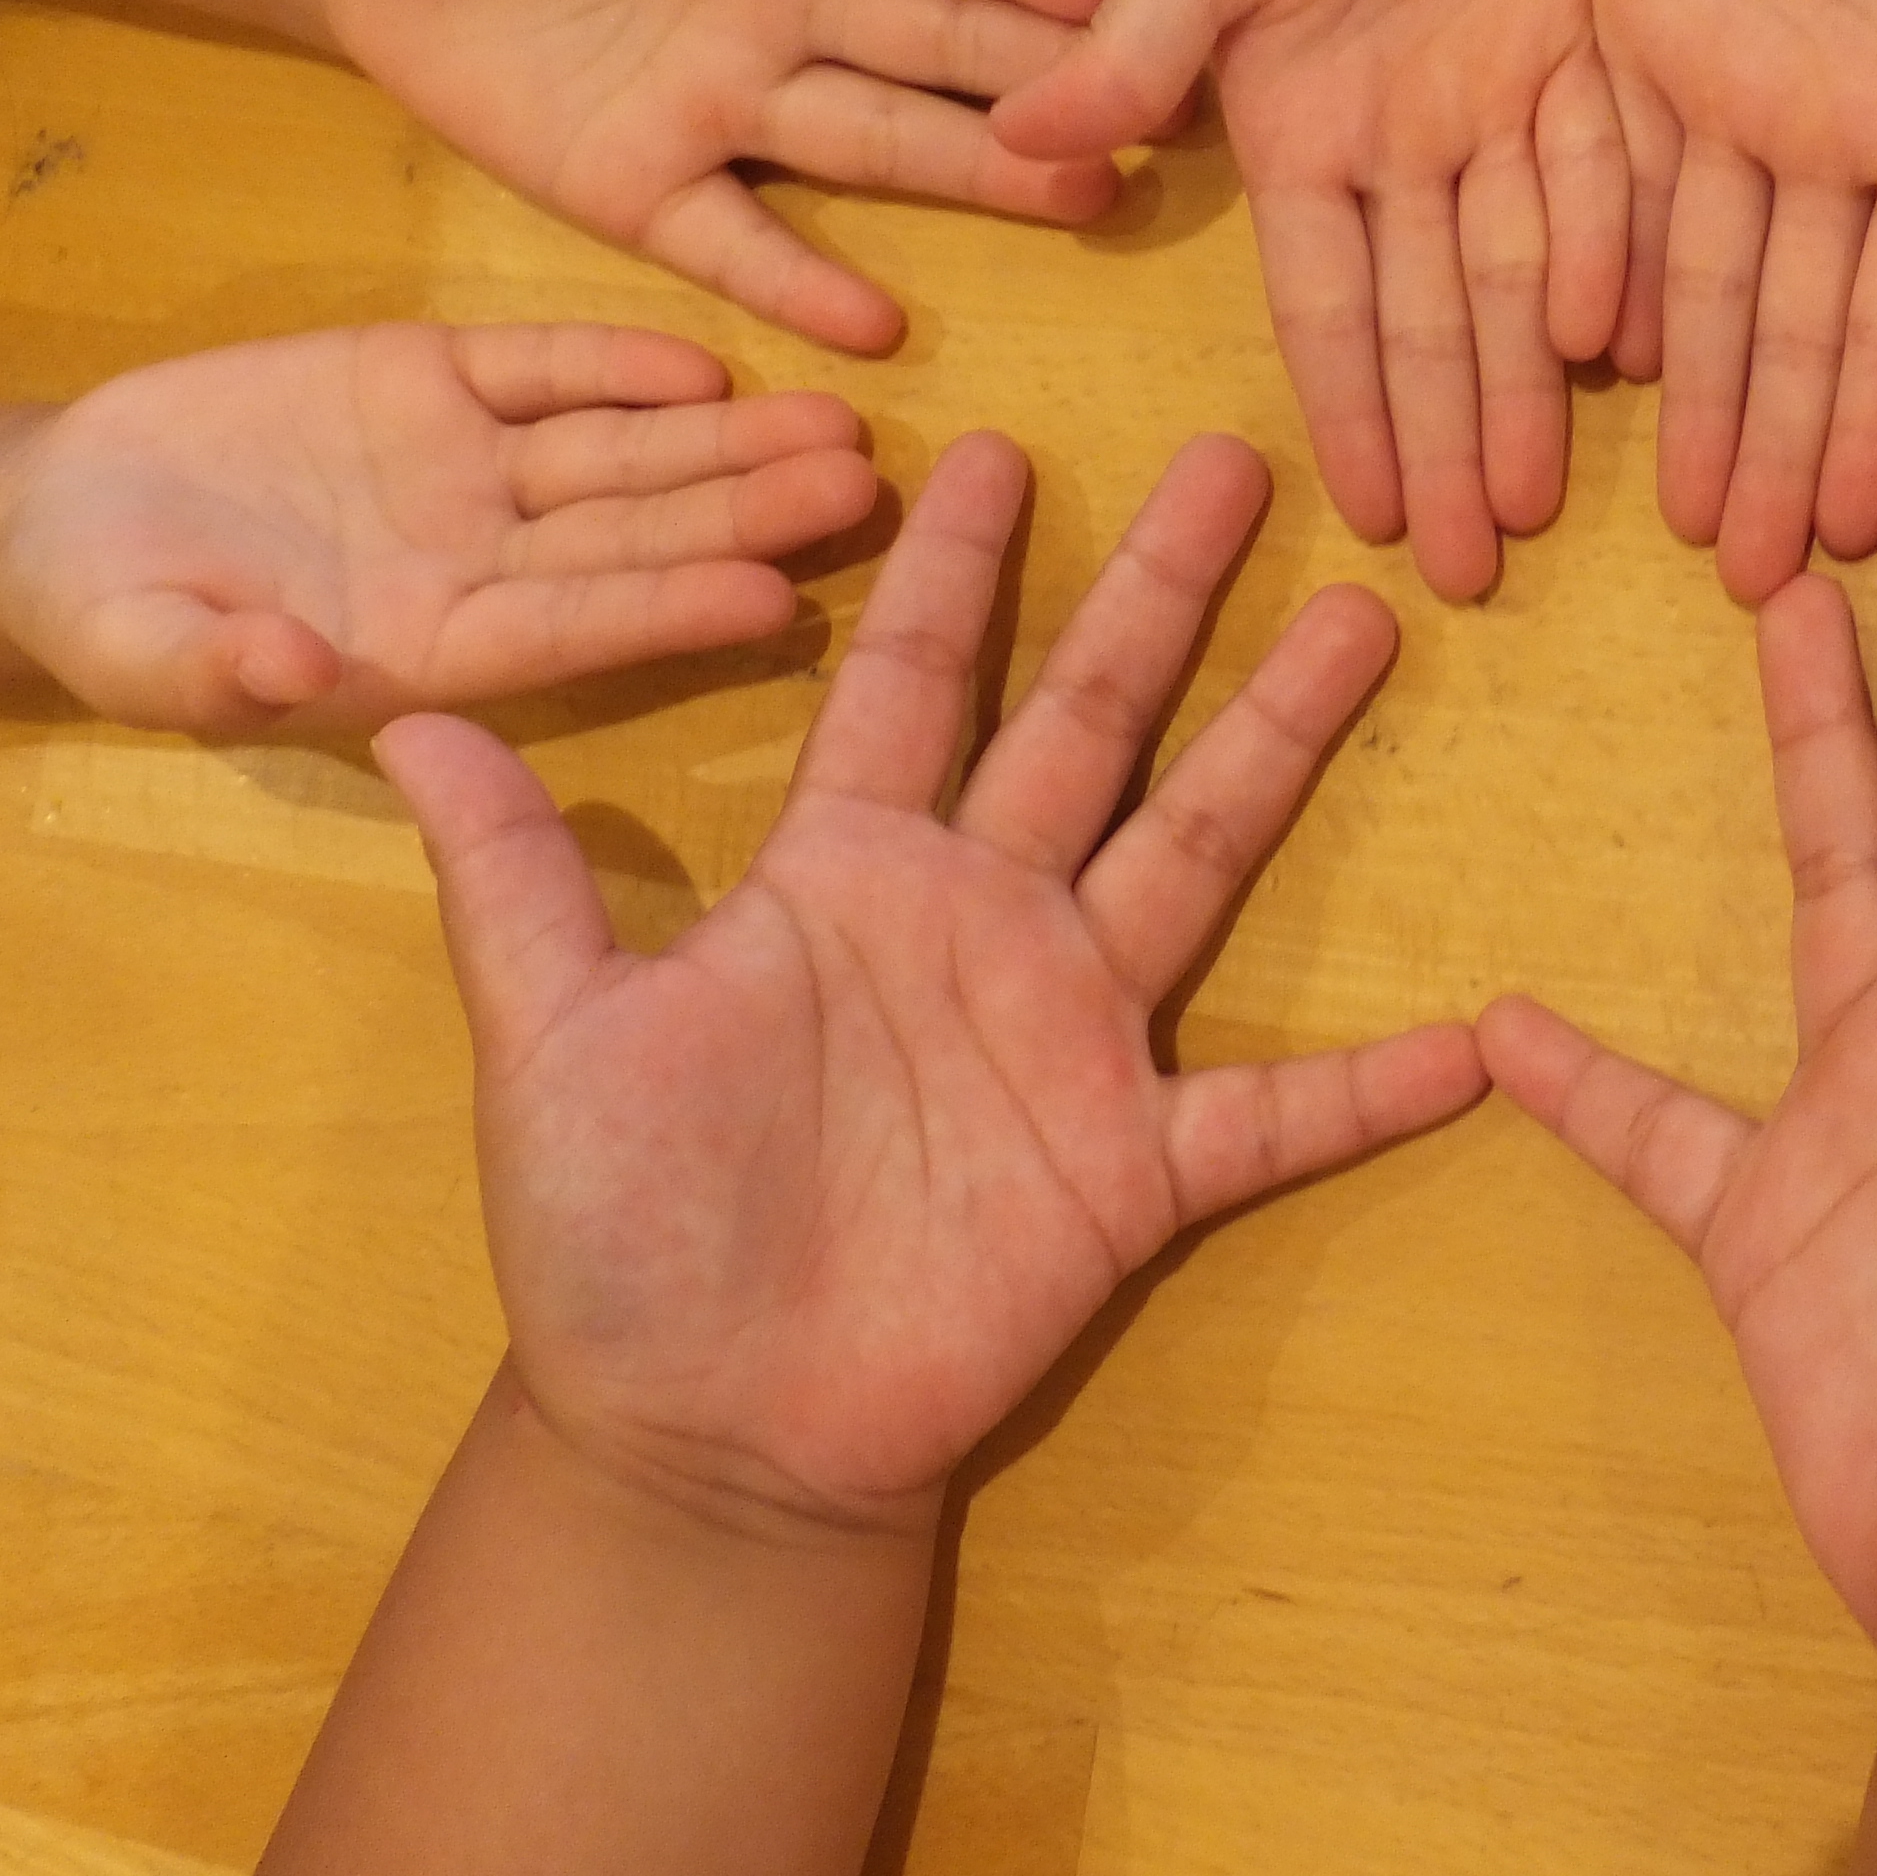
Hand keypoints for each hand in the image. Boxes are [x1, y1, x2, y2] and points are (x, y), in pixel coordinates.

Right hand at [0, 324, 869, 735]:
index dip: (668, 614)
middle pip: (632, 540)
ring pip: (616, 455)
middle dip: (745, 514)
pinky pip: (541, 370)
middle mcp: (474, 564)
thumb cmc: (108, 615)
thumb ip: (218, 670)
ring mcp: (462, 471)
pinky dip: (614, 362)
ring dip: (723, 442)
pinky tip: (705, 362)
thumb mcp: (143, 655)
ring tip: (838, 422)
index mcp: (428, 652)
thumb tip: (295, 671)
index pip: (573, 632)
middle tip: (861, 490)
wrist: (61, 516)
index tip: (772, 600)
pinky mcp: (430, 382)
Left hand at [308, 0, 1129, 353]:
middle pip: (928, 44)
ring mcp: (719, 100)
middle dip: (1039, 78)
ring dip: (973, 174)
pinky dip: (798, 282)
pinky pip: (731, 239)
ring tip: (1081, 199)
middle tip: (1156, 115)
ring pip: (871, 142)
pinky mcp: (642, 183)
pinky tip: (877, 326)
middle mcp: (778, 1)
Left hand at [373, 433, 1487, 1530]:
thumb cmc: (613, 1239)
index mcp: (839, 877)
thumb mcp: (546, 1036)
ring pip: (1195, 850)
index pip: (905, 681)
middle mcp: (971, 924)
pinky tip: (1473, 1037)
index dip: (944, 567)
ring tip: (1368, 619)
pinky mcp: (1128, 1170)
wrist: (700, 1432)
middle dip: (1159, 592)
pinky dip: (1368, 1086)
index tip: (989, 442)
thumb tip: (403, 712)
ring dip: (1279, 742)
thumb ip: (511, 878)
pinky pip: (1271, 1116)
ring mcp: (1066, 1039)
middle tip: (1232, 458)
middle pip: (1086, 720)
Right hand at [990, 0, 1626, 600]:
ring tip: (1545, 503)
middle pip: (1433, 318)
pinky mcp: (1586, 41)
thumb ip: (1136, 44)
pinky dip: (1619, 254)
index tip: (1366, 518)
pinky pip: (1608, 168)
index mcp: (1296, 130)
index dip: (1351, 410)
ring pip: (1524, 272)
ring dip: (1534, 387)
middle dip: (1452, 443)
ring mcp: (1495, 97)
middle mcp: (1400, 141)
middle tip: (1476, 570)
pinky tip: (1633, 351)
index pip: (1327, 303)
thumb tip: (1022, 137)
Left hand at [1594, 0, 1876, 602]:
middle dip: (1774, 455)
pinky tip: (1578, 362)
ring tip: (1671, 524)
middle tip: (1746, 588)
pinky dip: (1597, 263)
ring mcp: (1743, 90)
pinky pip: (1614, 171)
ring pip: (1702, 275)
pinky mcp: (1651, 31)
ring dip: (1690, 395)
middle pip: (1797, 329)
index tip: (1864, 536)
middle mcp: (1842, 138)